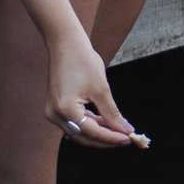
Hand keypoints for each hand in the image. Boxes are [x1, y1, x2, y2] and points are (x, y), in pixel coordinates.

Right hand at [48, 34, 142, 148]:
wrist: (65, 44)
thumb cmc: (83, 61)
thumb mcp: (101, 89)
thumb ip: (112, 113)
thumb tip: (125, 130)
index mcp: (66, 109)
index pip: (92, 132)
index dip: (112, 138)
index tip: (130, 138)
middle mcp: (55, 115)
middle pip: (84, 137)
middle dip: (106, 139)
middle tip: (127, 138)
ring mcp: (53, 112)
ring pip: (80, 132)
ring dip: (100, 132)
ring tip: (120, 130)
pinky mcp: (56, 108)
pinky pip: (75, 122)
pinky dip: (91, 124)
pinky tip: (106, 122)